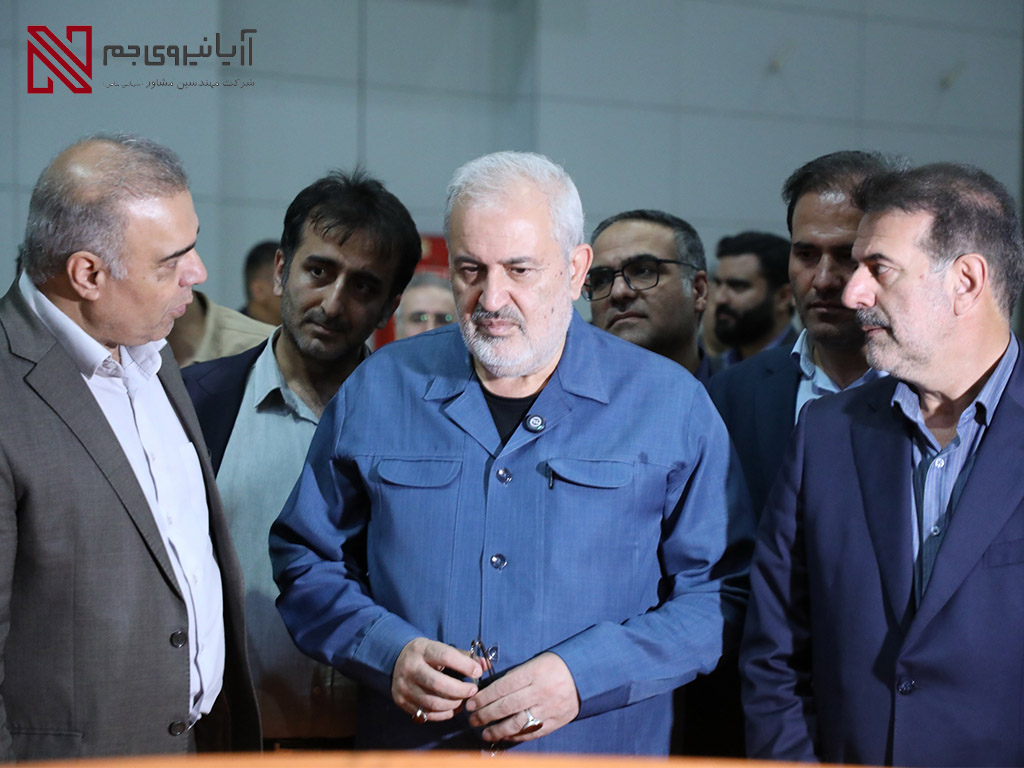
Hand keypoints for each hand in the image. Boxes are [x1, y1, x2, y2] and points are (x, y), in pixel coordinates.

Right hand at [392, 637, 482, 722]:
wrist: (396, 659)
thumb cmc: (426, 654)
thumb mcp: (441, 648)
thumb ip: (464, 656)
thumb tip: (485, 665)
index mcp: (421, 650)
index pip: (445, 656)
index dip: (465, 665)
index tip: (478, 672)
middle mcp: (410, 668)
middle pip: (438, 683)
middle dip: (460, 690)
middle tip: (473, 691)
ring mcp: (404, 686)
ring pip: (433, 702)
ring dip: (453, 704)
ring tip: (463, 700)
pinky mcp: (402, 701)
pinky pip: (426, 714)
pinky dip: (443, 714)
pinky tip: (452, 708)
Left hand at [465, 652, 579, 742]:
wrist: (586, 675)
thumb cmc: (556, 666)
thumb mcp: (536, 662)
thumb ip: (515, 676)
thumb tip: (490, 691)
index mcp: (533, 673)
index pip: (502, 687)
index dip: (483, 697)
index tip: (470, 703)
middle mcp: (540, 692)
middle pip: (505, 706)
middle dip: (484, 714)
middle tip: (471, 719)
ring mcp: (548, 708)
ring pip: (516, 723)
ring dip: (496, 729)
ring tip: (484, 732)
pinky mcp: (555, 722)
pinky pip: (531, 732)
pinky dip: (515, 736)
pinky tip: (503, 736)